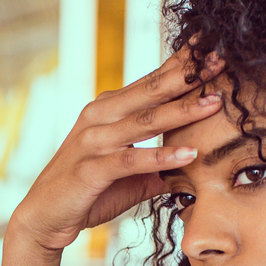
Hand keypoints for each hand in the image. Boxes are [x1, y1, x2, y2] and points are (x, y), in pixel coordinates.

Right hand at [7, 47, 226, 253]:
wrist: (44, 216)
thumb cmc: (89, 192)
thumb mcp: (131, 173)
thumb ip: (160, 164)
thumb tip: (196, 165)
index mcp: (109, 109)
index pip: (151, 81)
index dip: (182, 64)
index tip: (213, 48)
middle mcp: (100, 116)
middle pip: (151, 91)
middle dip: (188, 75)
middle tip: (221, 60)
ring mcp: (93, 141)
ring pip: (144, 121)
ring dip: (181, 111)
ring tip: (214, 103)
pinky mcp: (90, 169)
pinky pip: (131, 160)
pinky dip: (160, 156)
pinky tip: (189, 154)